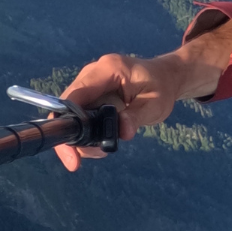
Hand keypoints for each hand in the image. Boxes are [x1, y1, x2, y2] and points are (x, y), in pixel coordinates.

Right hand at [53, 53, 179, 170]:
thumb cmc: (162, 86)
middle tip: (80, 160)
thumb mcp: (156, 104)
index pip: (75, 97)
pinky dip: (84, 134)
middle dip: (71, 138)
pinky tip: (99, 144)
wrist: (165, 77)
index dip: (67, 124)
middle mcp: (91, 74)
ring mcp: (88, 84)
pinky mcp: (89, 95)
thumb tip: (123, 133)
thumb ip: (137, 116)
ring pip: (69, 116)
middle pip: (66, 109)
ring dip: (79, 138)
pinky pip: (78, 116)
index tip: (72, 151)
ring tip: (100, 151)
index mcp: (108, 69)